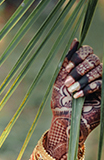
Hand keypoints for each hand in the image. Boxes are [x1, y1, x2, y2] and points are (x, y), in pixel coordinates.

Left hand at [47, 40, 101, 159]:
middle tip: (67, 82)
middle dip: (79, 70)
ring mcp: (99, 82)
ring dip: (82, 80)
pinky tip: (78, 96)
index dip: (77, 58)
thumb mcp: (60, 79)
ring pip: (98, 70)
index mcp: (81, 66)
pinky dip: (88, 88)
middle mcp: (92, 72)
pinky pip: (100, 83)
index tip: (66, 70)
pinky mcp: (102, 92)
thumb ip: (68, 60)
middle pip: (94, 59)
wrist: (64, 119)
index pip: (87, 51)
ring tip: (71, 91)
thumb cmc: (60, 100)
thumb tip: (75, 40)